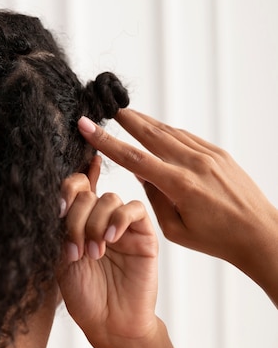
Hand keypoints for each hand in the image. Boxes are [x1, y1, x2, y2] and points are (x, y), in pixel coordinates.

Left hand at [56, 157, 158, 347]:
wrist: (108, 322)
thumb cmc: (83, 294)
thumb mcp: (60, 258)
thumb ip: (60, 227)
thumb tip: (59, 197)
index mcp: (78, 222)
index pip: (73, 188)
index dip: (65, 190)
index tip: (58, 210)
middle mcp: (99, 219)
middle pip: (88, 194)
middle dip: (76, 219)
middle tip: (75, 249)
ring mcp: (122, 226)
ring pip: (109, 199)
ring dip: (96, 224)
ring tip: (94, 253)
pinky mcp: (144, 235)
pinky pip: (135, 209)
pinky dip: (120, 218)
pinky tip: (111, 239)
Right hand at [77, 110, 277, 272]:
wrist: (260, 235)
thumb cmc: (216, 239)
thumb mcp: (175, 229)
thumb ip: (155, 198)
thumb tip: (141, 173)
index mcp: (180, 185)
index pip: (133, 158)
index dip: (106, 141)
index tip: (87, 127)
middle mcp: (194, 164)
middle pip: (151, 134)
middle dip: (126, 119)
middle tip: (107, 108)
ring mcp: (209, 156)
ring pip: (170, 132)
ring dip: (146, 122)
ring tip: (128, 115)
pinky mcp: (219, 154)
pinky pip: (187, 138)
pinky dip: (168, 132)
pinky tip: (157, 130)